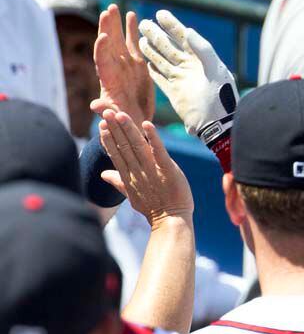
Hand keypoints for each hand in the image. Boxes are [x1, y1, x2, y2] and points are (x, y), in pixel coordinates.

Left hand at [91, 4, 155, 121]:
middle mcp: (115, 67)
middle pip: (108, 44)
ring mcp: (125, 63)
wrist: (135, 120)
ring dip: (116, 24)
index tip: (104, 36)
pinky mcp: (137, 63)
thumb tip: (95, 106)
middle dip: (107, 28)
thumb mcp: (114, 115)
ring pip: (119, 39)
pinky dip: (132, 29)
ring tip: (115, 7)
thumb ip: (106, 109)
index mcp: (108, 79)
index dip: (102, 49)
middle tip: (107, 11)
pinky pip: (133, 42)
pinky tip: (132, 15)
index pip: (102, 60)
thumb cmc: (123, 119)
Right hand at [99, 109, 192, 227]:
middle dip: (115, 128)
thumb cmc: (153, 207)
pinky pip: (159, 152)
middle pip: (124, 146)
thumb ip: (117, 181)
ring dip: (128, 130)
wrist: (171, 221)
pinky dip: (153, 138)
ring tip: (120, 114)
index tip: (101, 124)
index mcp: (129, 176)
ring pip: (137, 146)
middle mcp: (137, 171)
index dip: (109, 138)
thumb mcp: (131, 194)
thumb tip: (103, 174)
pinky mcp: (167, 170)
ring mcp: (152, 171)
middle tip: (106, 111)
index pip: (116, 153)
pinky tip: (147, 125)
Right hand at [138, 10, 237, 145]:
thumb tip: (188, 30)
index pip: (184, 37)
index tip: (160, 13)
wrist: (217, 124)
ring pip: (163, 61)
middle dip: (157, 35)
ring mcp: (181, 80)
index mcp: (201, 59)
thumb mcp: (215, 70)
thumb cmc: (220, 97)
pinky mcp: (174, 93)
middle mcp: (190, 67)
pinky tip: (145, 62)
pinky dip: (153, 70)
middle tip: (142, 23)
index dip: (172, 25)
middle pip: (169, 47)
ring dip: (151, 50)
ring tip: (140, 38)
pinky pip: (161, 79)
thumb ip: (203, 50)